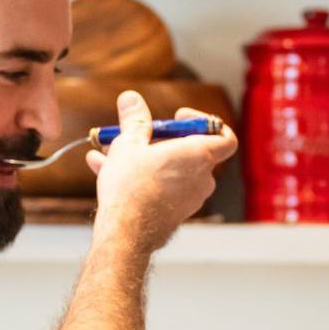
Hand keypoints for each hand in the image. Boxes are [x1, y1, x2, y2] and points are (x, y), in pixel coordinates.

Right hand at [87, 93, 238, 251]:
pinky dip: (140, 176)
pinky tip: (103, 166)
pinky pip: (161, 186)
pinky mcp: (176, 211)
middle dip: (159, 138)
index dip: (205, 122)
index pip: (225, 137)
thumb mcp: (129, 143)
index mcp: (200, 155)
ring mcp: (191, 197)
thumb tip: (131, 98)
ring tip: (109, 150)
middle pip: (189, 149)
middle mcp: (203, 178)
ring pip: (169, 168)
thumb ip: (134, 119)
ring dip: (141, 157)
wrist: (126, 231)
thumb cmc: (132, 186)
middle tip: (134, 133)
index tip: (178, 117)